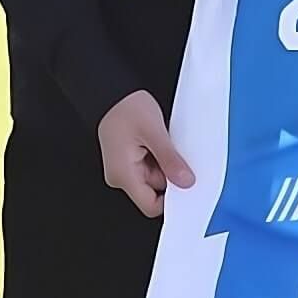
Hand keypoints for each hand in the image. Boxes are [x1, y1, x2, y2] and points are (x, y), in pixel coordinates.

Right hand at [97, 90, 194, 217]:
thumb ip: (170, 160)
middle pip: (154, 190)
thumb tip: (185, 181)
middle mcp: (120, 176)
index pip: (150, 206)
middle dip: (170, 175)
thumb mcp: (154, 132)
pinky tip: (161, 141)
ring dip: (165, 163)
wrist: (111, 91)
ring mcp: (123, 168)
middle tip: (177, 153)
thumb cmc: (125, 108)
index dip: (170, 200)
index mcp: (123, 175)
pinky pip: (148, 165)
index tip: (186, 184)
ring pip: (153, 176)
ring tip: (165, 142)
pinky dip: (159, 156)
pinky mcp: (127, 159)